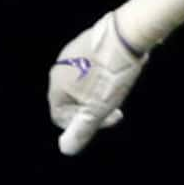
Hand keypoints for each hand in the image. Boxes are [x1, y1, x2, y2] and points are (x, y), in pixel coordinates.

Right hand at [49, 13, 147, 155]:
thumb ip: (82, 128)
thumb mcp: (98, 107)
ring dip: (99, 93)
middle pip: (72, 101)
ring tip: (118, 89)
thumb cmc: (111, 73)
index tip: (108, 118)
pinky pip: (90, 68)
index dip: (84, 124)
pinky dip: (102, 76)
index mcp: (57, 86)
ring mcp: (71, 54)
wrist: (126, 34)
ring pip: (82, 84)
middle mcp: (59, 69)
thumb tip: (66, 149)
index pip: (60, 116)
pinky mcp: (85, 44)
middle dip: (93, 109)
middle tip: (116, 107)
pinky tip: (118, 73)